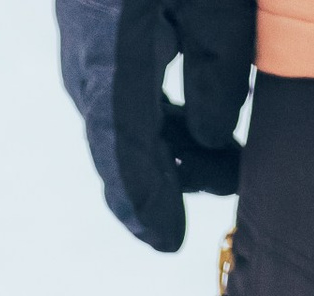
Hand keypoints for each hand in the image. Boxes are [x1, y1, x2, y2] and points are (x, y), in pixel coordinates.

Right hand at [57, 0, 252, 252]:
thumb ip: (218, 65)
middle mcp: (85, 64)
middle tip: (231, 184)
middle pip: (121, 146)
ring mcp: (82, 49)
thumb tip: (211, 139)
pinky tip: (196, 125)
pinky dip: (158, 120)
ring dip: (171, 149)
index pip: (124, 150)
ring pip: (121, 124)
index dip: (147, 203)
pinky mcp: (93, 35)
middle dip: (171, 181)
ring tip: (226, 158)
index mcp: (110, 57)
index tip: (171, 243)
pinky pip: (120, 95)